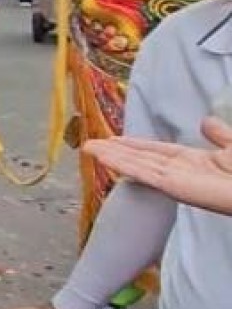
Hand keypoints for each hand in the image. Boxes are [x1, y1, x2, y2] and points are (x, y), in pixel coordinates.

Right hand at [85, 120, 231, 215]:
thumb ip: (219, 135)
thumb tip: (205, 121)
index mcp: (195, 162)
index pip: (157, 152)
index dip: (135, 145)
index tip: (114, 139)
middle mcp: (181, 172)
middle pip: (141, 159)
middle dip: (116, 152)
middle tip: (89, 144)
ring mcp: (176, 181)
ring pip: (138, 166)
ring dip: (112, 157)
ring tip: (88, 148)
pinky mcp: (175, 187)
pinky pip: (145, 174)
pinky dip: (124, 166)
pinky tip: (107, 158)